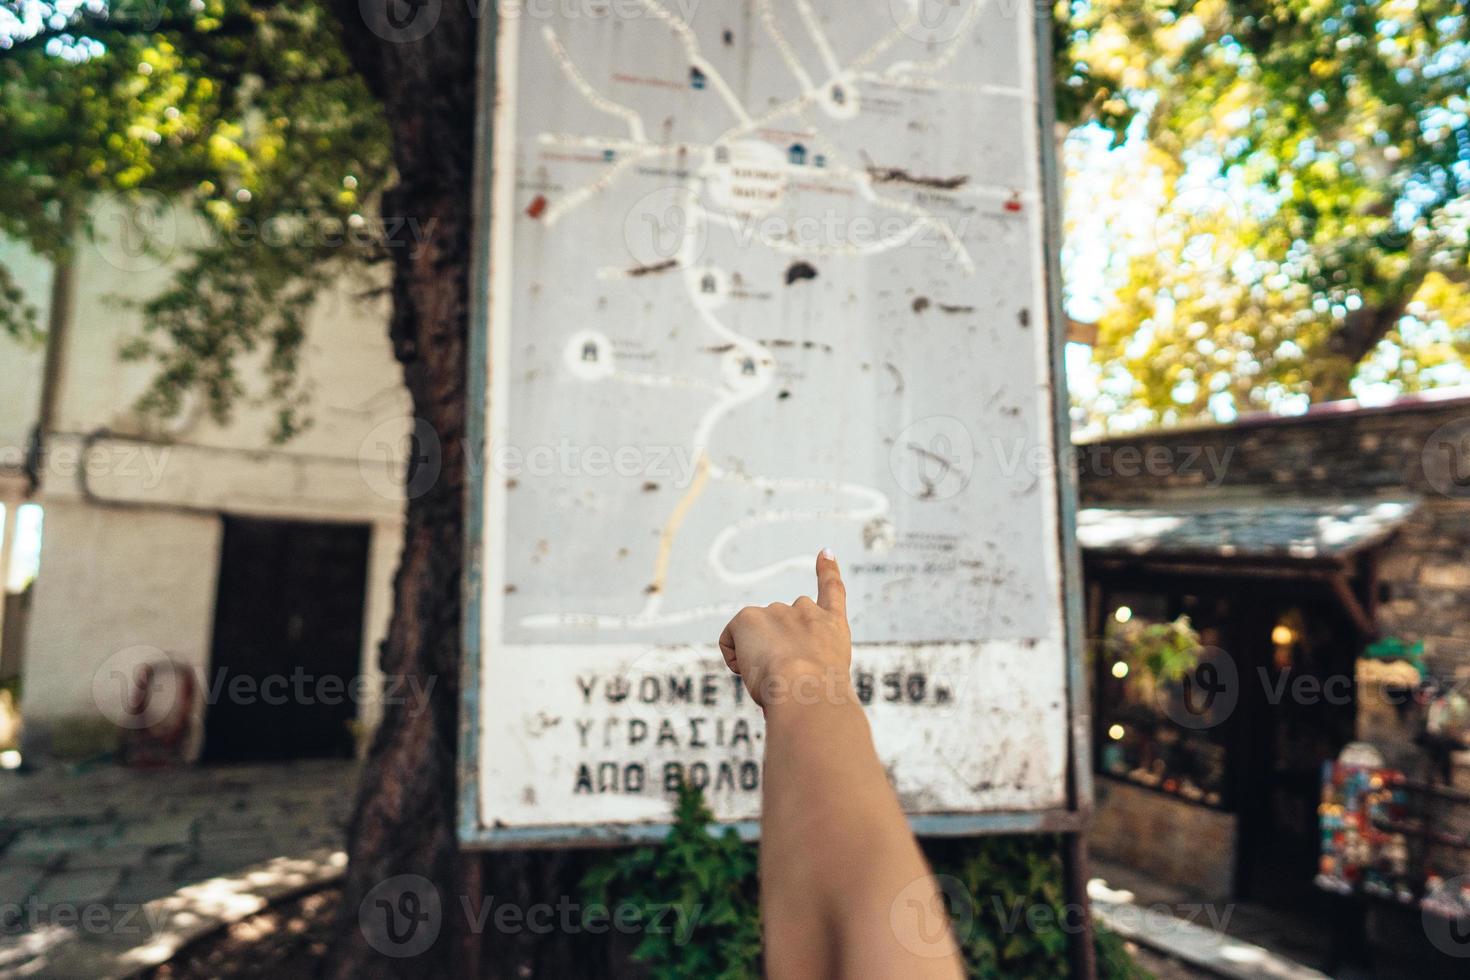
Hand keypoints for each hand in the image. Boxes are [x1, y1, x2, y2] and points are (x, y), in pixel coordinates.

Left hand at [718, 550, 852, 708]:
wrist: (808, 689)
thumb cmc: (819, 699)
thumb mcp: (823, 686)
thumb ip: (806, 674)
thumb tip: (780, 684)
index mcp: (832, 627)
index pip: (831, 591)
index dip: (827, 570)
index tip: (825, 552)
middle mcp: (806, 612)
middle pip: (778, 631)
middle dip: (775, 653)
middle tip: (789, 681)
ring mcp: (777, 611)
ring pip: (754, 641)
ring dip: (758, 660)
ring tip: (775, 678)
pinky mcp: (748, 618)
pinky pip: (730, 641)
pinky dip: (733, 658)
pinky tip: (749, 670)